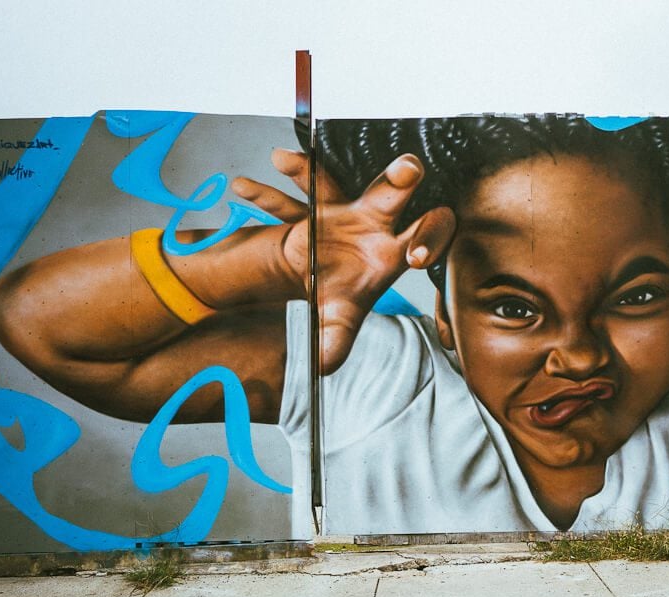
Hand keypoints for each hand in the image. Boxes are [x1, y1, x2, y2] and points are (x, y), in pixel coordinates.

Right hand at [232, 149, 455, 373]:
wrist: (317, 274)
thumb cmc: (341, 293)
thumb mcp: (339, 318)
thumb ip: (336, 338)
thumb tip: (323, 366)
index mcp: (395, 248)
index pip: (427, 234)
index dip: (428, 239)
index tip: (414, 256)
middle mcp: (375, 219)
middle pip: (393, 192)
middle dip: (400, 179)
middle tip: (407, 169)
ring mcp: (342, 207)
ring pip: (331, 184)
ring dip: (308, 171)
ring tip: (282, 159)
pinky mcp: (310, 207)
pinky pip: (286, 200)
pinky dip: (263, 195)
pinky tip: (240, 187)